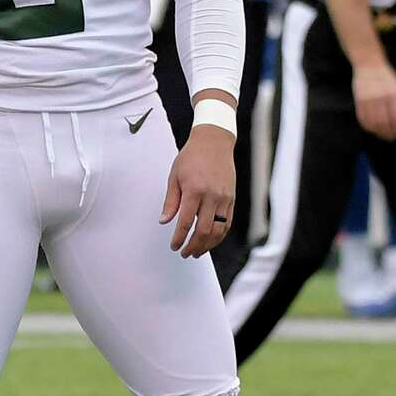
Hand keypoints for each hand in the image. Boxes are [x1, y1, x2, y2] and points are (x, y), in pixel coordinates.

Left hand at [160, 125, 235, 258]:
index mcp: (194, 190)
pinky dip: (219, 235)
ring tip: (197, 252)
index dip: (179, 237)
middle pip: (204, 230)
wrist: (214, 142)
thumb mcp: (174, 177)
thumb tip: (164, 221)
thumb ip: (170, 201)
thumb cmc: (191, 158)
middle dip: (193, 246)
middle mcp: (211, 196)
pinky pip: (227, 223)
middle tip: (185, 253)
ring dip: (207, 245)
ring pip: (218, 230)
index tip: (174, 246)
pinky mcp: (232, 199)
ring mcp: (224, 198)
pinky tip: (210, 241)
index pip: (185, 221)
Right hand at [353, 62, 395, 139]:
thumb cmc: (386, 77)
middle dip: (389, 134)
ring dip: (378, 132)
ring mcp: (369, 98)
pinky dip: (367, 127)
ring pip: (373, 123)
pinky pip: (362, 118)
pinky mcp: (359, 100)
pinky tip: (372, 129)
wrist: (369, 64)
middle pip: (385, 123)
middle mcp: (382, 97)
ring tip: (382, 135)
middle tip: (391, 138)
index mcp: (394, 93)